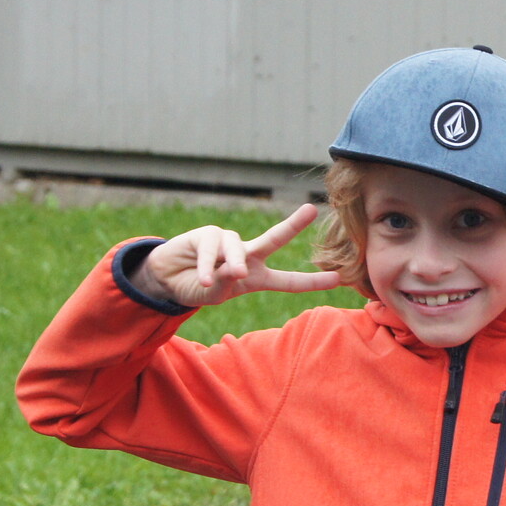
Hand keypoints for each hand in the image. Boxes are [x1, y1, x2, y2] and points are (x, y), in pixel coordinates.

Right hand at [133, 204, 342, 308]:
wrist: (166, 280)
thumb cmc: (196, 288)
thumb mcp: (214, 295)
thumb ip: (226, 285)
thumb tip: (236, 268)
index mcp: (257, 276)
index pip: (288, 281)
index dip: (311, 281)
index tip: (338, 280)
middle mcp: (247, 255)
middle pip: (273, 238)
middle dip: (293, 224)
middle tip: (310, 210)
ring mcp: (228, 242)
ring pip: (237, 249)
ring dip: (232, 264)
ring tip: (223, 277)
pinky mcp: (207, 234)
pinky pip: (211, 250)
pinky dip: (206, 266)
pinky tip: (201, 279)